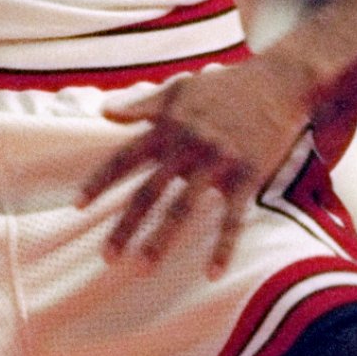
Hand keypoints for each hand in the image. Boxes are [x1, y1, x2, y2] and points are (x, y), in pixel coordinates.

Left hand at [83, 48, 317, 273]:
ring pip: (183, 208)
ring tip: (143, 270)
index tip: (77, 206)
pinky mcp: (248, 175)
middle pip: (149, 192)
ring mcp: (219, 162)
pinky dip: (223, 247)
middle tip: (107, 258)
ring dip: (161, 241)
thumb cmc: (226, 87)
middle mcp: (188, 146)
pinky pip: (233, 218)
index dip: (100, 182)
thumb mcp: (180, 89)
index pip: (125, 158)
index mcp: (169, 127)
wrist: (279, 82)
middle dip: (126, 226)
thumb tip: (103, 112)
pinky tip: (212, 273)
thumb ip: (141, 105)